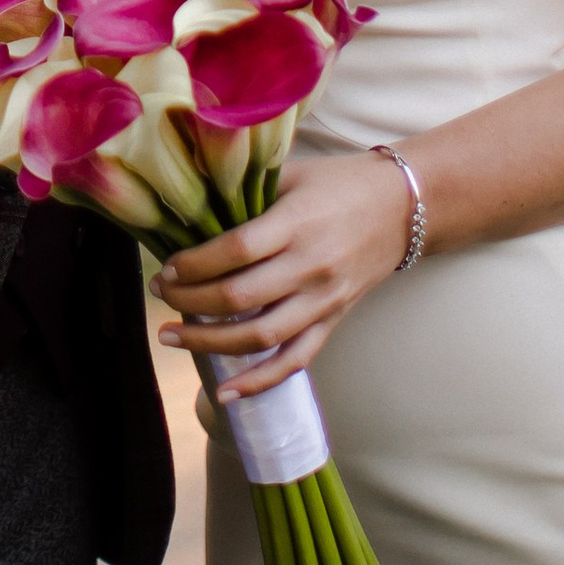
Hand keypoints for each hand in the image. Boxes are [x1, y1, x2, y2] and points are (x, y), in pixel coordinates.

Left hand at [155, 151, 414, 394]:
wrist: (402, 208)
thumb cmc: (339, 183)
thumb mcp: (292, 173)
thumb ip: (247, 190)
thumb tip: (190, 205)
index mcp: (297, 223)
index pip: (236, 251)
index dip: (195, 264)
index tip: (168, 266)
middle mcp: (310, 266)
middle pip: (240, 298)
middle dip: (189, 301)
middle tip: (161, 294)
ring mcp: (323, 300)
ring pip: (261, 336)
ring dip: (210, 343)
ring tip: (171, 336)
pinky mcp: (332, 320)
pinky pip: (295, 360)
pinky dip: (260, 381)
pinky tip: (226, 392)